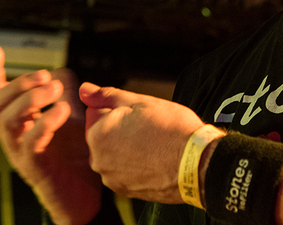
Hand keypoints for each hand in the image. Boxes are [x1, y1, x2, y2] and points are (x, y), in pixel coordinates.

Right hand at [0, 44, 101, 224]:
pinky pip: (30, 144)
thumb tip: (60, 71)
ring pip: (6, 122)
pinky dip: (44, 123)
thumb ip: (62, 95)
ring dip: (29, 100)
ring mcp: (20, 153)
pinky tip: (61, 111)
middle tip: (44, 75)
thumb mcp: (70, 117)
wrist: (85, 195)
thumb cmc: (74, 156)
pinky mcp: (35, 168)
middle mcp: (13, 136)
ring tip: (54, 90)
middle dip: (16, 84)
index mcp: (19, 122)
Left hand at [80, 82, 206, 202]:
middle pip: (104, 136)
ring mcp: (113, 179)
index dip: (119, 109)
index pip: (96, 113)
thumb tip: (84, 89)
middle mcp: (99, 161)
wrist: (198, 163)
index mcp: (97, 135)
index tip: (139, 114)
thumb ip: (106, 95)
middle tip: (148, 127)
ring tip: (154, 144)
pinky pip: (125, 172)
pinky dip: (136, 166)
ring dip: (127, 148)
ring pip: (115, 154)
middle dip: (120, 130)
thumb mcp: (139, 102)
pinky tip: (155, 159)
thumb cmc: (171, 129)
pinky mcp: (127, 192)